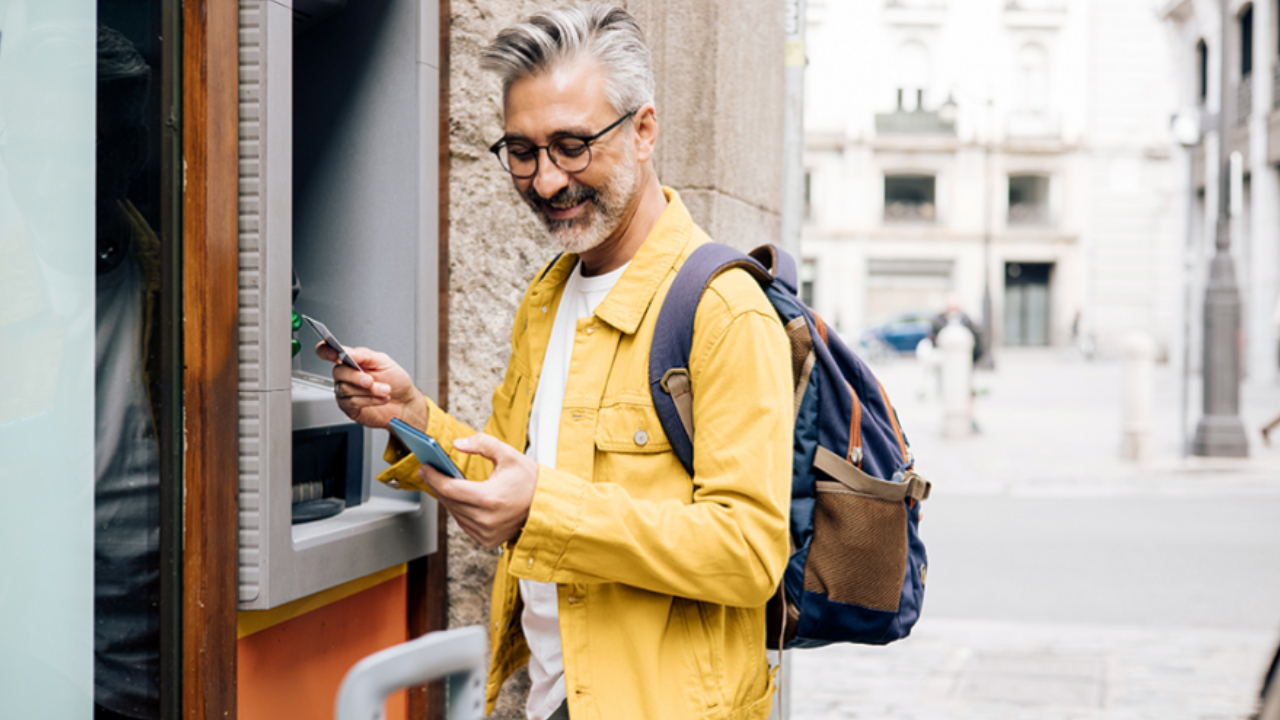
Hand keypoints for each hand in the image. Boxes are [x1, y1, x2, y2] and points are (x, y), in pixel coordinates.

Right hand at [316, 343, 426, 429]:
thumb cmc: (396, 381)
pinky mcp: (348, 407)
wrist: (405, 403)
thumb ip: (364, 355)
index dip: (326, 351)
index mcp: (352, 360)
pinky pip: (351, 402)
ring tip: (385, 390)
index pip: (328, 352)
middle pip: (338, 372)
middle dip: (357, 377)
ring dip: (369, 390)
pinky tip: (380, 399)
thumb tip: (348, 352)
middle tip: (372, 380)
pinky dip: (369, 400)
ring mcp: (345, 392)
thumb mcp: (384, 362)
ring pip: (346, 389)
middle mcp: (346, 375)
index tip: (335, 354)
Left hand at [418, 433, 536, 548]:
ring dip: (447, 498)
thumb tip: (457, 444)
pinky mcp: (488, 539)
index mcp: (489, 498)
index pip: (450, 488)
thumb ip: (482, 443)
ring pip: (455, 514)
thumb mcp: (508, 454)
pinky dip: (459, 511)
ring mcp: (486, 532)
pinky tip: (458, 498)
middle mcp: (486, 519)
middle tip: (429, 472)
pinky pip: (464, 524)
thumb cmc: (530, 481)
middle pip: (449, 501)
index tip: (425, 467)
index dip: (434, 477)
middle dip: (437, 485)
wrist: (548, 505)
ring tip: (442, 483)